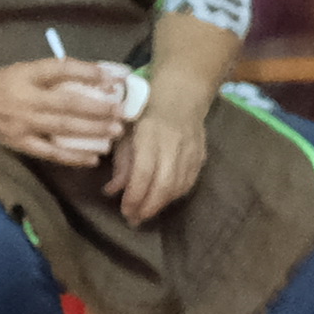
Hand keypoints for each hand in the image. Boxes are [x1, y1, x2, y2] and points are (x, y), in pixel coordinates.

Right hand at [0, 60, 124, 166]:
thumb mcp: (22, 70)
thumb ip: (52, 74)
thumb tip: (97, 78)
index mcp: (25, 74)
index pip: (61, 69)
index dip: (89, 72)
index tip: (115, 77)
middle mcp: (24, 99)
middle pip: (67, 103)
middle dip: (99, 108)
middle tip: (122, 111)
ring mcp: (21, 123)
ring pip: (62, 129)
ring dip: (92, 131)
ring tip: (116, 132)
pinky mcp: (18, 142)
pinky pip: (49, 152)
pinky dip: (72, 156)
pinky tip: (93, 158)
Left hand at [107, 98, 205, 222]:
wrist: (182, 94)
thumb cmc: (144, 111)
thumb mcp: (125, 132)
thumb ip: (121, 163)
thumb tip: (112, 192)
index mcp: (150, 135)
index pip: (144, 173)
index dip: (135, 195)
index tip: (124, 211)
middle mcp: (173, 144)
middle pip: (165, 184)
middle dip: (148, 206)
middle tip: (134, 219)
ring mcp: (191, 150)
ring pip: (179, 186)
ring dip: (161, 204)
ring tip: (145, 213)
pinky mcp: (201, 156)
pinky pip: (190, 182)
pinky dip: (175, 195)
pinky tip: (163, 200)